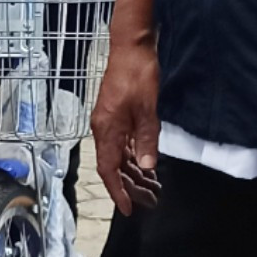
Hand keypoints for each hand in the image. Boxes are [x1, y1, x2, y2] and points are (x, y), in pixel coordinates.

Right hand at [91, 36, 161, 213]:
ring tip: (153, 187)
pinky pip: (123, 143)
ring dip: (134, 172)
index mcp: (107, 130)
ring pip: (119, 156)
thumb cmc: (137, 75)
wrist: (131, 48)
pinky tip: (146, 163)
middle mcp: (104, 129)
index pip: (109, 169)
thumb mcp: (147, 109)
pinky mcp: (116, 115)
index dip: (118, 191)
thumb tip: (147, 166)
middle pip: (114, 166)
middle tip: (150, 200)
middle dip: (130, 186)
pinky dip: (134, 156)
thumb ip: (147, 138)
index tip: (129, 208)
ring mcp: (109, 121)